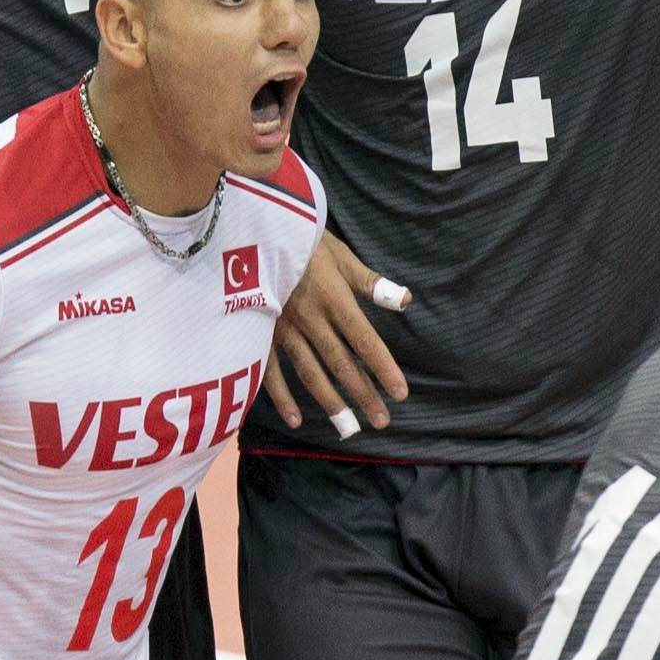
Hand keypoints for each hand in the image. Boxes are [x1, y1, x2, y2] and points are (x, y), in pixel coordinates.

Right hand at [263, 232, 410, 437]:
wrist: (255, 231)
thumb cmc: (305, 241)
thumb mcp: (342, 256)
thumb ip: (371, 283)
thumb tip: (405, 300)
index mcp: (334, 300)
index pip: (365, 341)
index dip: (384, 368)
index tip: (400, 394)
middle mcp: (311, 319)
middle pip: (341, 363)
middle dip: (363, 394)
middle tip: (381, 421)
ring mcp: (284, 329)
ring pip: (310, 372)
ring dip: (330, 402)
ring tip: (347, 427)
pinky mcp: (261, 332)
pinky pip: (271, 370)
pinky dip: (282, 397)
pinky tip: (296, 419)